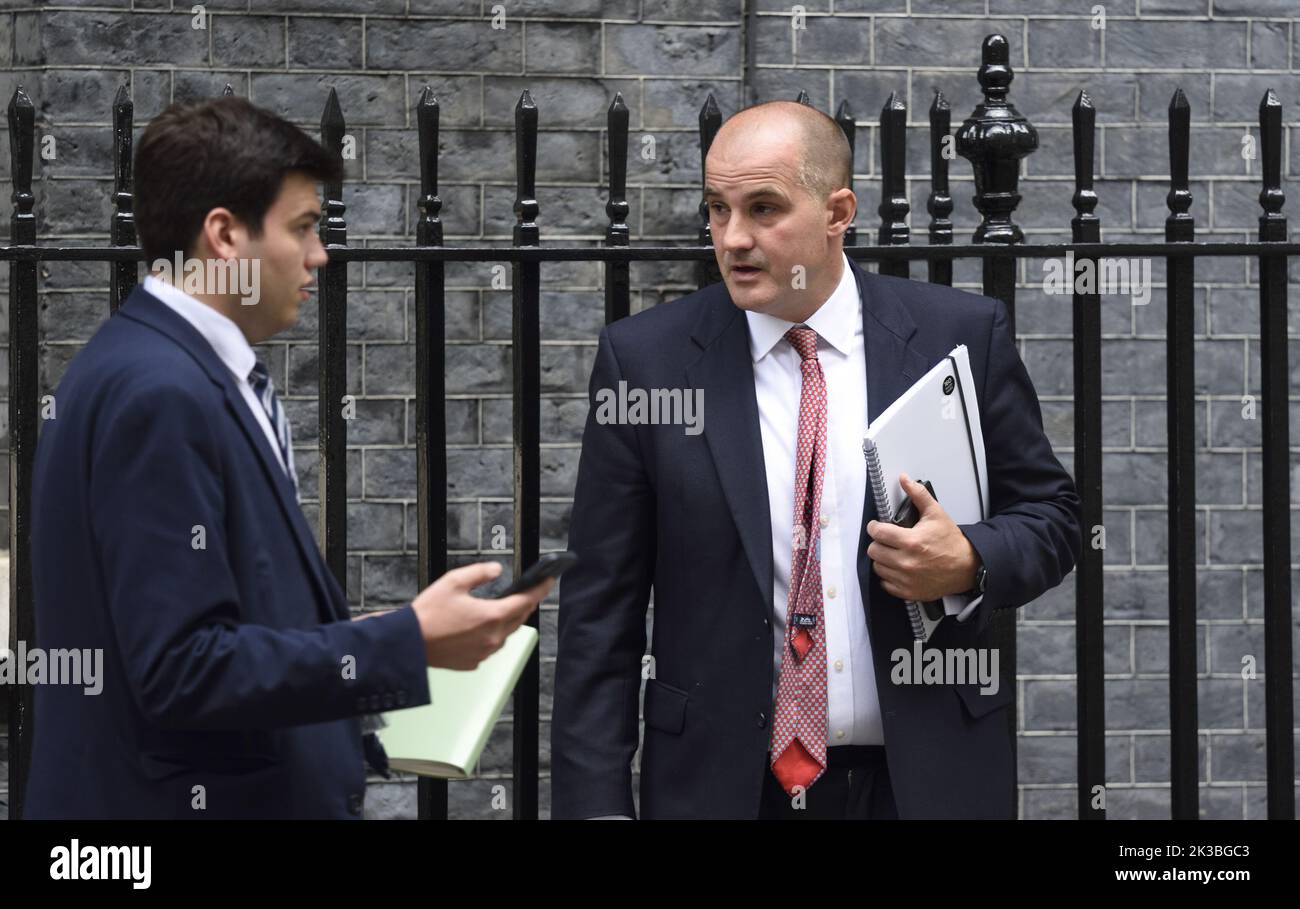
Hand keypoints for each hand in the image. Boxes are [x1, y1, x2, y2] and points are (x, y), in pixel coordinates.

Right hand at [410, 561, 552, 669]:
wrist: (409, 643)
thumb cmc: (428, 615)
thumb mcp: (454, 582)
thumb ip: (480, 573)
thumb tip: (496, 570)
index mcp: (491, 616)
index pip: (525, 601)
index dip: (540, 589)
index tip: (548, 582)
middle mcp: (492, 637)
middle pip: (518, 618)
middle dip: (525, 604)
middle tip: (527, 593)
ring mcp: (484, 652)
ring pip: (505, 634)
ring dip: (507, 621)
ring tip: (501, 609)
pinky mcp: (474, 662)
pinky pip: (490, 647)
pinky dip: (491, 636)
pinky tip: (479, 628)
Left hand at [864, 472, 979, 601]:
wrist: (967, 566)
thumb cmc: (951, 542)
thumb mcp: (936, 514)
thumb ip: (918, 495)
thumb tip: (904, 479)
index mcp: (911, 541)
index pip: (877, 533)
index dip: (875, 527)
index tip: (878, 526)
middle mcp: (906, 562)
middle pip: (874, 550)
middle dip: (878, 542)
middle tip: (887, 540)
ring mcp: (906, 579)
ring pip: (878, 567)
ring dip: (883, 559)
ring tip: (893, 553)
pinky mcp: (908, 592)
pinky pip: (886, 584)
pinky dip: (889, 576)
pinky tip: (898, 568)